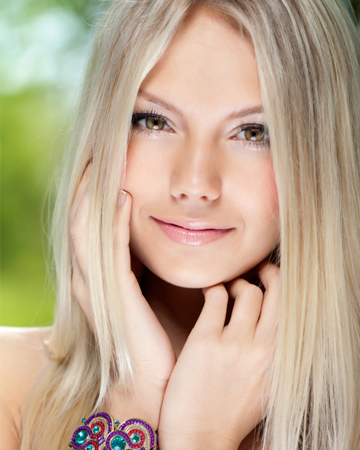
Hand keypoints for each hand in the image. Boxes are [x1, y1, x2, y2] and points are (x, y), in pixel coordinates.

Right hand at [69, 164, 175, 428]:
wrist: (150, 380)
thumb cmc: (151, 339)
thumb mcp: (142, 295)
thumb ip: (140, 269)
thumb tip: (150, 242)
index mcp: (95, 279)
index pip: (86, 228)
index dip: (91, 197)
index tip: (107, 169)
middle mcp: (88, 279)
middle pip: (79, 222)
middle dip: (87, 190)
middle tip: (100, 160)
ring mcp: (98, 287)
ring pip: (86, 231)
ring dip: (96, 199)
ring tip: (108, 169)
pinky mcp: (115, 294)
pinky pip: (110, 250)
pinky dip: (115, 223)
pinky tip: (124, 200)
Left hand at [158, 263, 279, 449]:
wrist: (201, 437)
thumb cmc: (232, 413)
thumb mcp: (266, 386)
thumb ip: (272, 356)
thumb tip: (272, 328)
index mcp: (279, 358)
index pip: (291, 308)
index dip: (282, 288)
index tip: (272, 280)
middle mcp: (263, 347)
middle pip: (276, 291)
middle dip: (267, 272)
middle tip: (256, 269)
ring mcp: (234, 343)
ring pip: (246, 290)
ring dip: (237, 283)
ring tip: (227, 288)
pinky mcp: (205, 341)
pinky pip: (216, 297)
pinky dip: (213, 288)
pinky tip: (208, 292)